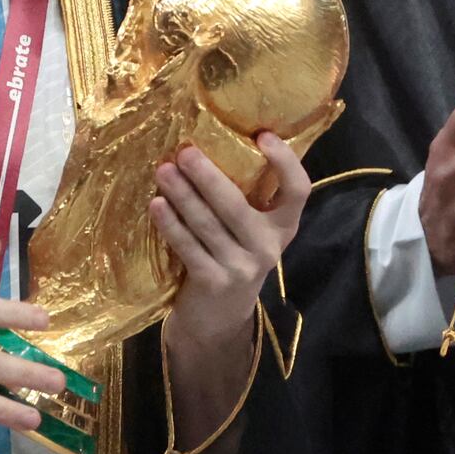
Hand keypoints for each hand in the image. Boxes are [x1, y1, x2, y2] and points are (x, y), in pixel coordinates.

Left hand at [151, 133, 309, 346]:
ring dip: (182, 195)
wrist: (219, 317)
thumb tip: (211, 141)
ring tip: (163, 171)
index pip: (298, 190)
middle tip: (184, 151)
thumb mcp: (249, 230)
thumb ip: (244, 197)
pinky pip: (189, 247)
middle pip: (236, 204)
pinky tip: (156, 206)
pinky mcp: (214, 282)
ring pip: (207, 223)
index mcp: (283, 226)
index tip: (263, 135)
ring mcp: (242, 267)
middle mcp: (268, 246)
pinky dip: (171, 225)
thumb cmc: (231, 256)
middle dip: (208, 176)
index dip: (285, 162)